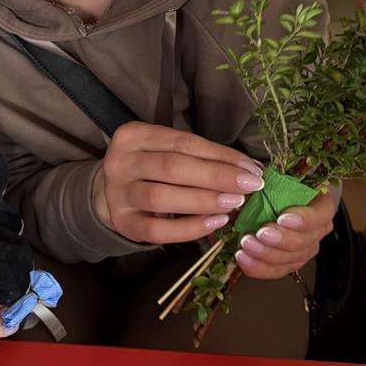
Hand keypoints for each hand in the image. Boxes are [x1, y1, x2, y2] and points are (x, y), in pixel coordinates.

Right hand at [93, 122, 266, 243]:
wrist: (113, 191)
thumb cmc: (151, 168)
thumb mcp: (167, 151)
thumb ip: (202, 157)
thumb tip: (250, 169)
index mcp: (133, 135)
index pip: (183, 143)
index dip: (220, 156)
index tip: (252, 168)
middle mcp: (120, 161)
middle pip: (172, 167)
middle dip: (216, 176)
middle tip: (249, 186)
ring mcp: (117, 193)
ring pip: (161, 197)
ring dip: (203, 200)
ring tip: (233, 203)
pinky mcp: (122, 223)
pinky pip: (157, 230)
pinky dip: (189, 228)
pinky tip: (215, 223)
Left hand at [233, 186, 338, 278]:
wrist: (267, 196)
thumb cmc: (274, 183)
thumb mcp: (273, 175)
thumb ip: (267, 179)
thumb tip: (250, 180)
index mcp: (320, 204)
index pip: (321, 215)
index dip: (304, 219)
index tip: (283, 218)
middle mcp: (316, 229)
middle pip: (306, 241)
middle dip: (281, 240)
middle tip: (261, 233)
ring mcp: (304, 247)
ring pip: (292, 259)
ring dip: (267, 255)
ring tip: (247, 244)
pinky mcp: (288, 261)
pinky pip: (277, 270)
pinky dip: (258, 267)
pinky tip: (243, 258)